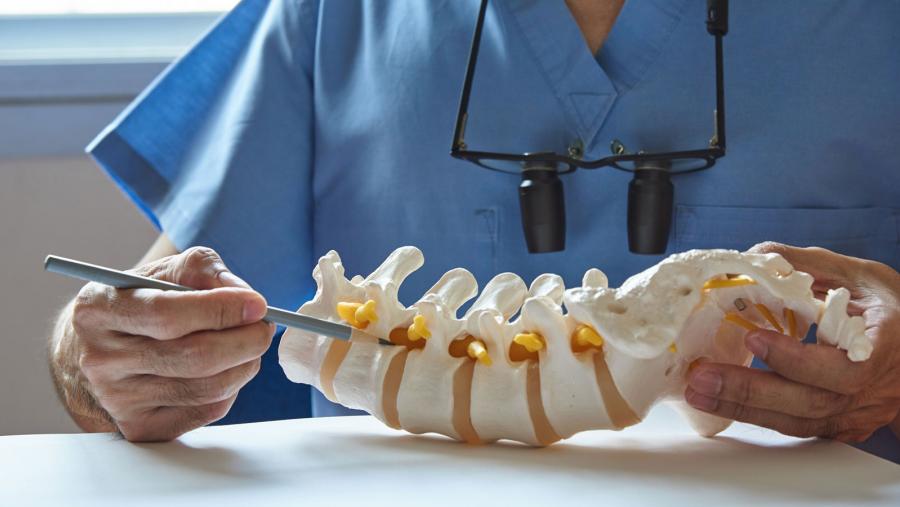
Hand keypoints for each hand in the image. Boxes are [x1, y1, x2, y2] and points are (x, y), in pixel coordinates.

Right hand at [58, 247, 273, 441]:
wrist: (94, 354)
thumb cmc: (137, 304)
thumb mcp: (159, 272)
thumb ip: (202, 270)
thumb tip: (245, 295)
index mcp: (98, 310)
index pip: (167, 314)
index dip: (221, 309)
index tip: (257, 304)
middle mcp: (101, 359)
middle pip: (195, 357)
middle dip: (245, 340)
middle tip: (264, 328)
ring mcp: (118, 399)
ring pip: (208, 388)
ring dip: (245, 364)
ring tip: (248, 345)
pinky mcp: (141, 428)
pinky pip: (208, 410)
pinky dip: (231, 388)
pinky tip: (225, 369)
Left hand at [684, 242, 899, 441]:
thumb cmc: (889, 307)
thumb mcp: (857, 275)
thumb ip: (806, 265)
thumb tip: (752, 257)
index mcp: (884, 346)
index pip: (844, 366)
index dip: (797, 359)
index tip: (755, 339)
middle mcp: (871, 390)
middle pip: (810, 401)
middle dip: (750, 390)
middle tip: (702, 375)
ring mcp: (855, 413)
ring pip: (796, 420)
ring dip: (741, 407)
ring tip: (697, 390)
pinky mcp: (837, 425)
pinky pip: (794, 426)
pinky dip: (754, 415)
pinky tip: (719, 402)